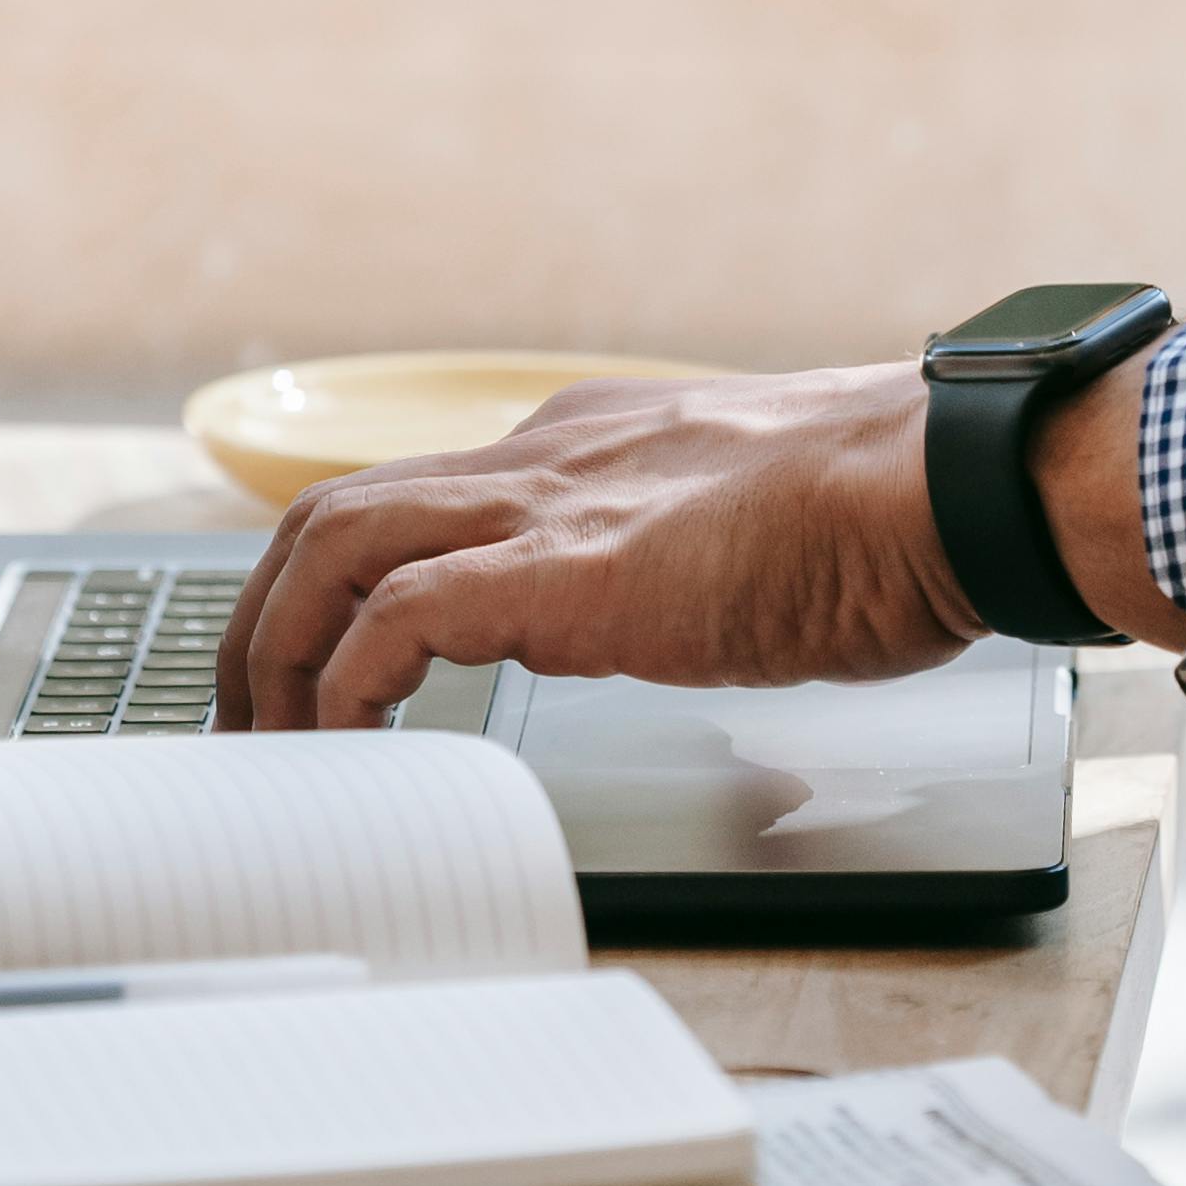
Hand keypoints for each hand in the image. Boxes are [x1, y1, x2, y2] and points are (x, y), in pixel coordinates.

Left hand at [216, 363, 971, 730]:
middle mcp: (551, 454)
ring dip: (273, 645)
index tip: (325, 662)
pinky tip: (339, 740)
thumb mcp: (750, 529)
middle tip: (246, 714)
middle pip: (338, 507)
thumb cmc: (887, 519)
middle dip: (264, 611)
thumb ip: (683, 559)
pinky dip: (343, 680)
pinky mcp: (562, 571)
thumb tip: (668, 613)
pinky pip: (397, 618)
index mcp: (596, 442)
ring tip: (264, 743)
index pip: (425, 491)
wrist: (938, 489)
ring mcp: (550, 504)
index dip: (351, 578)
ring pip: (334, 541)